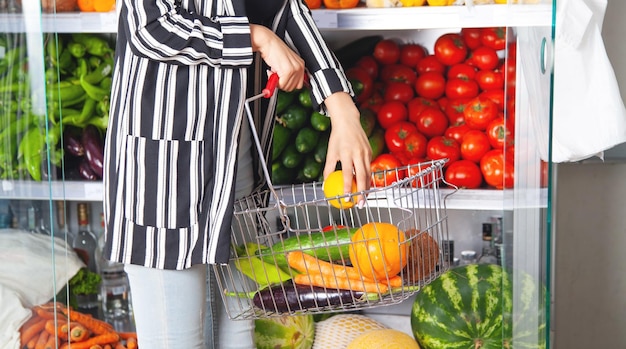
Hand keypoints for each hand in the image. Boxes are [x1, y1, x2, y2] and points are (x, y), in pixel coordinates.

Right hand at [250, 24, 304, 90]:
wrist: (268, 42)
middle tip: (277, 76)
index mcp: (300, 65)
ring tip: (274, 72)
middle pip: (293, 87)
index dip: (288, 84)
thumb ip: (288, 74)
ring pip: (287, 87)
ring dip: (278, 82)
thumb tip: (286, 85)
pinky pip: (281, 84)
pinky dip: (274, 80)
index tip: (282, 81)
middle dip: (283, 84)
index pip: (299, 84)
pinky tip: (272, 71)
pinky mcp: (288, 70)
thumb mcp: (285, 63)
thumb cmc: (274, 50)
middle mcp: (299, 67)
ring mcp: (294, 69)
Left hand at [323, 92, 371, 206]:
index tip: (347, 199)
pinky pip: (370, 167)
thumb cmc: (337, 137)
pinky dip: (368, 178)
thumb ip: (328, 168)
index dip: (347, 188)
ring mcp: (366, 152)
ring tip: (364, 198)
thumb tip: (326, 183)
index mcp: (346, 153)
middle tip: (360, 204)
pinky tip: (365, 186)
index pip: (347, 174)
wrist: (348, 121)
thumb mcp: (331, 152)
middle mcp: (358, 153)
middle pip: (362, 176)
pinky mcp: (370, 151)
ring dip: (367, 187)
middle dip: (362, 192)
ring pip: (368, 173)